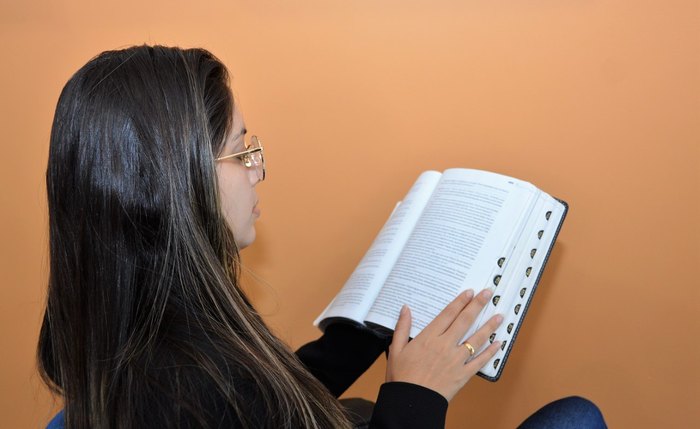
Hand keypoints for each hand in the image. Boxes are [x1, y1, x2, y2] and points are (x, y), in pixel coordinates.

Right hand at [385, 289, 503, 401]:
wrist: (412, 401)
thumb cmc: (402, 377)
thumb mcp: (397, 349)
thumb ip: (402, 327)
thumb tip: (405, 309)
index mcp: (429, 338)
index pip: (448, 314)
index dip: (460, 301)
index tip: (470, 292)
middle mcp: (445, 345)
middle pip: (465, 321)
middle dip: (478, 305)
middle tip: (488, 294)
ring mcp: (456, 359)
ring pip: (476, 339)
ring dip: (489, 326)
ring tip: (499, 316)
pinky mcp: (463, 374)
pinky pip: (480, 361)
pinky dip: (491, 352)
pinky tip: (498, 343)